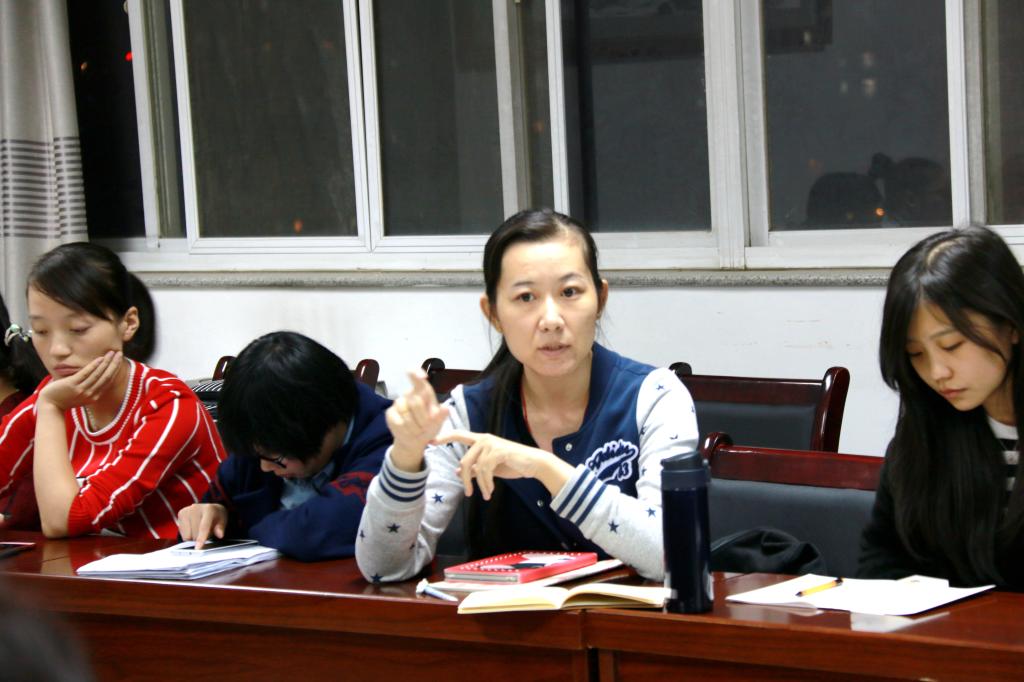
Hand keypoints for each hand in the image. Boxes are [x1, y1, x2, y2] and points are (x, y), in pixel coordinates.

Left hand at [38, 351, 122, 410]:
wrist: (49, 405)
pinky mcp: (72, 385)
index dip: (115, 369)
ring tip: (111, 353)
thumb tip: (95, 374)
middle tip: (119, 353)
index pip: (108, 381)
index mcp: (94, 397)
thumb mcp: (80, 394)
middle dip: (114, 364)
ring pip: (98, 374)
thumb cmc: (64, 398)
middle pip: (106, 377)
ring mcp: (81, 390)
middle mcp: (90, 394)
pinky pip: (85, 374)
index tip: (118, 360)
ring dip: (106, 362)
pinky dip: (94, 366)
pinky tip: (99, 358)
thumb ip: (89, 386)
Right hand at [177, 503, 227, 548]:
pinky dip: (188, 535)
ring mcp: (187, 510)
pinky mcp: (180, 513)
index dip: (201, 538)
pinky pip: (182, 533)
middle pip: (195, 534)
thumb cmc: (216, 516)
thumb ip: (221, 528)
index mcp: (208, 509)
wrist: (209, 508)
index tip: (198, 548)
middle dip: (200, 539)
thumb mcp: (223, 521)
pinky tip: (193, 528)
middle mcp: (196, 508)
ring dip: (193, 537)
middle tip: (207, 533)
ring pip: (187, 535)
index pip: (203, 526)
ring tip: (199, 530)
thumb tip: (220, 535)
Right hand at [386, 370, 448, 471]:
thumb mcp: (438, 424)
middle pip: (416, 402)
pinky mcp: (390, 413)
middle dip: (423, 419)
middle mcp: (410, 394)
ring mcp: (399, 403)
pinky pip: (399, 423)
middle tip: (426, 427)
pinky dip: (406, 431)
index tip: (422, 375)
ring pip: (407, 415)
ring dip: (415, 427)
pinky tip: (408, 432)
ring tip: (418, 431)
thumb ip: (441, 416)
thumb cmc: (428, 428)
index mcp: (424, 393)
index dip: (417, 374)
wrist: (414, 441)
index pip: (419, 381)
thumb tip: (446, 408)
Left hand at [434, 430, 572, 499]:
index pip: (459, 435)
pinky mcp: (499, 451)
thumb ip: (475, 468)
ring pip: (475, 467)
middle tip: (468, 493)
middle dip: (465, 480)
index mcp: (481, 440)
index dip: (444, 437)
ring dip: (479, 485)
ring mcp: (492, 444)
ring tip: (486, 494)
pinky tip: (491, 491)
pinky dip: (487, 483)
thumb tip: (458, 471)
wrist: (533, 464)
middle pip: (464, 460)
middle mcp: (484, 439)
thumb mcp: (490, 468)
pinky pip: (485, 470)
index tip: (430, 442)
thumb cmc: (512, 464)